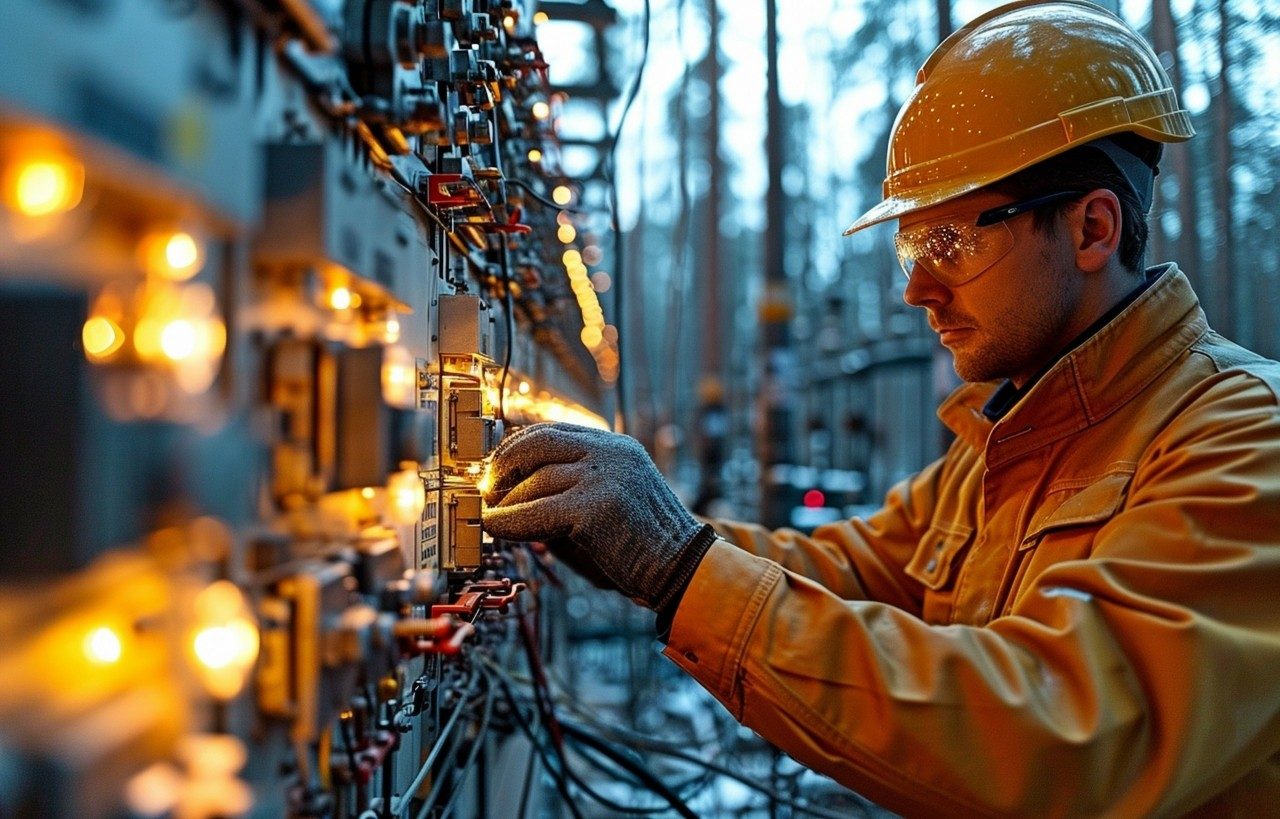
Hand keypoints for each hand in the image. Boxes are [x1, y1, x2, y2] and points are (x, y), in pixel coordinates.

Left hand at [481, 423, 714, 610]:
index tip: (497, 469)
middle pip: (538, 442)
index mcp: (616, 446)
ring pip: (535, 481)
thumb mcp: (604, 506)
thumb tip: (509, 500)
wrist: (683, 571)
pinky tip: (496, 529)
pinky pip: (535, 512)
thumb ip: (566, 494)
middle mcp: (610, 452)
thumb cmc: (641, 546)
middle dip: (504, 464)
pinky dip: (509, 522)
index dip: (517, 448)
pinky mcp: (595, 507)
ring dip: (505, 502)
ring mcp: (604, 476)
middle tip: (487, 490)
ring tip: (491, 516)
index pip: (553, 431)